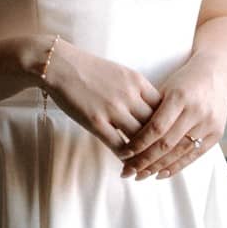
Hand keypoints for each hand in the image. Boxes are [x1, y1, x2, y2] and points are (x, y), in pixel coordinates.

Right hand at [41, 38, 161, 157]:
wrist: (60, 65)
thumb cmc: (89, 69)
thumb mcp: (121, 73)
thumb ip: (137, 90)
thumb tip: (151, 108)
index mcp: (138, 82)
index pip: (163, 108)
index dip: (166, 124)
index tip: (166, 135)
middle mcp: (129, 95)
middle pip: (155, 125)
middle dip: (159, 142)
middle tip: (160, 155)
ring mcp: (113, 109)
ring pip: (139, 138)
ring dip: (143, 153)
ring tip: (145, 162)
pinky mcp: (96, 121)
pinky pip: (118, 145)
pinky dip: (125, 155)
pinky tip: (126, 160)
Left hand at [119, 60, 226, 178]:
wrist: (218, 73)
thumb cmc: (184, 81)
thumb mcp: (165, 89)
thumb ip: (150, 111)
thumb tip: (124, 135)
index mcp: (180, 96)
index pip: (156, 127)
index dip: (139, 144)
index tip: (123, 154)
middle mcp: (196, 111)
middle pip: (167, 143)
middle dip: (144, 161)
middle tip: (127, 171)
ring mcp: (208, 123)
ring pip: (179, 152)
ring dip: (158, 167)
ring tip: (140, 175)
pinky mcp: (217, 133)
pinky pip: (194, 155)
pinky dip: (176, 166)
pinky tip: (160, 174)